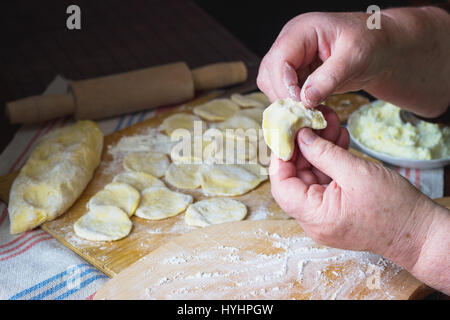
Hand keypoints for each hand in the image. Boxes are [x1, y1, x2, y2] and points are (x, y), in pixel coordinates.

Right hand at [257, 7, 449, 116]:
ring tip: (309, 114)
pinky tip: (311, 112)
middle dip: (283, 97)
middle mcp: (290, 44)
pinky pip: (285, 94)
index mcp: (301, 31)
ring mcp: (292, 60)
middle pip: (269, 74)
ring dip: (287, 104)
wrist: (381, 48)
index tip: (300, 105)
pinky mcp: (297, 75)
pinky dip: (295, 106)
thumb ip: (330, 77)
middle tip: (302, 114)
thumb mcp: (355, 56)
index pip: (278, 59)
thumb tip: (306, 99)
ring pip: (273, 86)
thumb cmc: (372, 42)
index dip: (284, 85)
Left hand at [269, 122, 449, 293]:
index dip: (281, 157)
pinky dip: (330, 161)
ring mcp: (325, 215)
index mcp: (314, 216)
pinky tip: (337, 140)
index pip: (282, 186)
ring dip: (319, 151)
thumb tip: (300, 137)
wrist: (420, 232)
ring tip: (329, 125)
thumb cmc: (393, 208)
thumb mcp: (355, 173)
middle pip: (296, 179)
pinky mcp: (336, 209)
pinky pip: (325, 182)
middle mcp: (314, 219)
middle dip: (303, 148)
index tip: (286, 133)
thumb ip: (324, 153)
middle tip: (310, 122)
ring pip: (311, 177)